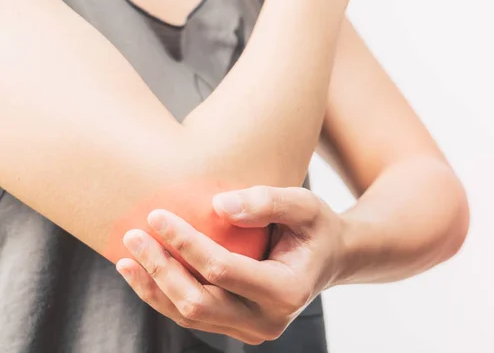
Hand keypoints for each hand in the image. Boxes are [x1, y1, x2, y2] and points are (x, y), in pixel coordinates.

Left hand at [116, 186, 348, 343]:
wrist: (329, 257)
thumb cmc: (316, 227)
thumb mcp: (304, 205)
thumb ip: (267, 202)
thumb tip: (218, 205)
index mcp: (287, 290)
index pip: (222, 270)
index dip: (185, 243)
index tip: (157, 214)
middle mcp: (268, 320)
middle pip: (199, 302)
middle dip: (160, 270)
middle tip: (133, 236)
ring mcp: (251, 329)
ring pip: (190, 316)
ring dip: (154, 287)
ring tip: (126, 257)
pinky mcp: (237, 327)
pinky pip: (193, 316)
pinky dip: (164, 296)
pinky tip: (142, 273)